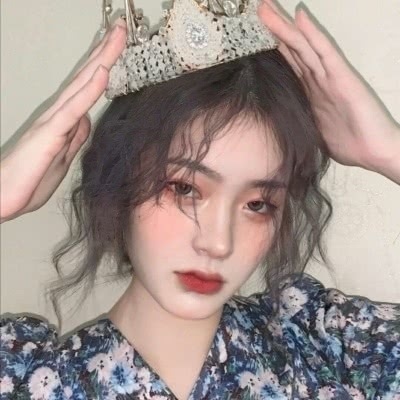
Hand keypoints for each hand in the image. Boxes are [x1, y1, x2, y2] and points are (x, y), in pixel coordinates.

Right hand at [0, 20, 126, 222]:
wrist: (3, 199)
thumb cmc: (30, 180)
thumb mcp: (63, 158)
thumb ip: (75, 137)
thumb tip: (86, 120)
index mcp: (65, 121)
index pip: (87, 88)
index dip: (103, 66)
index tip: (117, 48)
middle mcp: (59, 114)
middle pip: (86, 78)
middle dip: (105, 52)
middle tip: (120, 27)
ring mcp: (53, 121)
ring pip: (82, 85)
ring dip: (100, 60)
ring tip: (115, 36)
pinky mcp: (49, 134)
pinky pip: (73, 109)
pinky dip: (89, 91)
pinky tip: (102, 73)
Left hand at [258, 1, 399, 179]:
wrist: (374, 152)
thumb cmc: (348, 145)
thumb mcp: (314, 133)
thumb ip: (300, 124)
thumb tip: (282, 130)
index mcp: (310, 93)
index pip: (289, 65)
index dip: (273, 48)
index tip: (254, 35)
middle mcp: (317, 81)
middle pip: (293, 50)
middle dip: (275, 30)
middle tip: (259, 9)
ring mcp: (329, 77)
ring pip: (303, 47)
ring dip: (284, 27)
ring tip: (266, 8)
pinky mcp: (342, 79)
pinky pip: (324, 53)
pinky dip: (312, 35)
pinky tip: (300, 17)